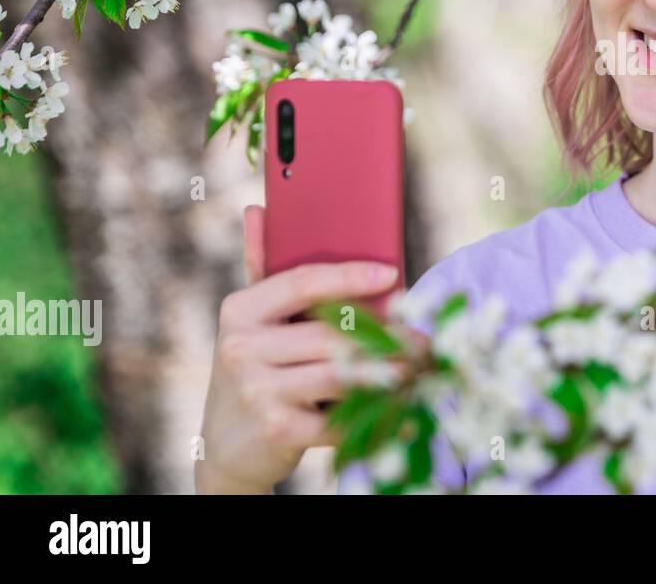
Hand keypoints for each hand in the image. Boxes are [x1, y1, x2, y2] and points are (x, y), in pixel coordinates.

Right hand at [194, 204, 401, 493]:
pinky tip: (407, 412)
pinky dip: (379, 416)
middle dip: (386, 334)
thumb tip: (258, 209)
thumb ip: (264, 268)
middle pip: (331, 332)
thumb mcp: (253, 321)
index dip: (350, 276)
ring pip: (342, 374)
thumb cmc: (256, 368)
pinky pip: (342, 419)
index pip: (303, 282)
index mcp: (240, 310)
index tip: (393, 274)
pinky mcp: (279, 431)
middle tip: (425, 336)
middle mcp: (241, 348)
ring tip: (421, 366)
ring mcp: (257, 392)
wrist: (229, 446)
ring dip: (390, 372)